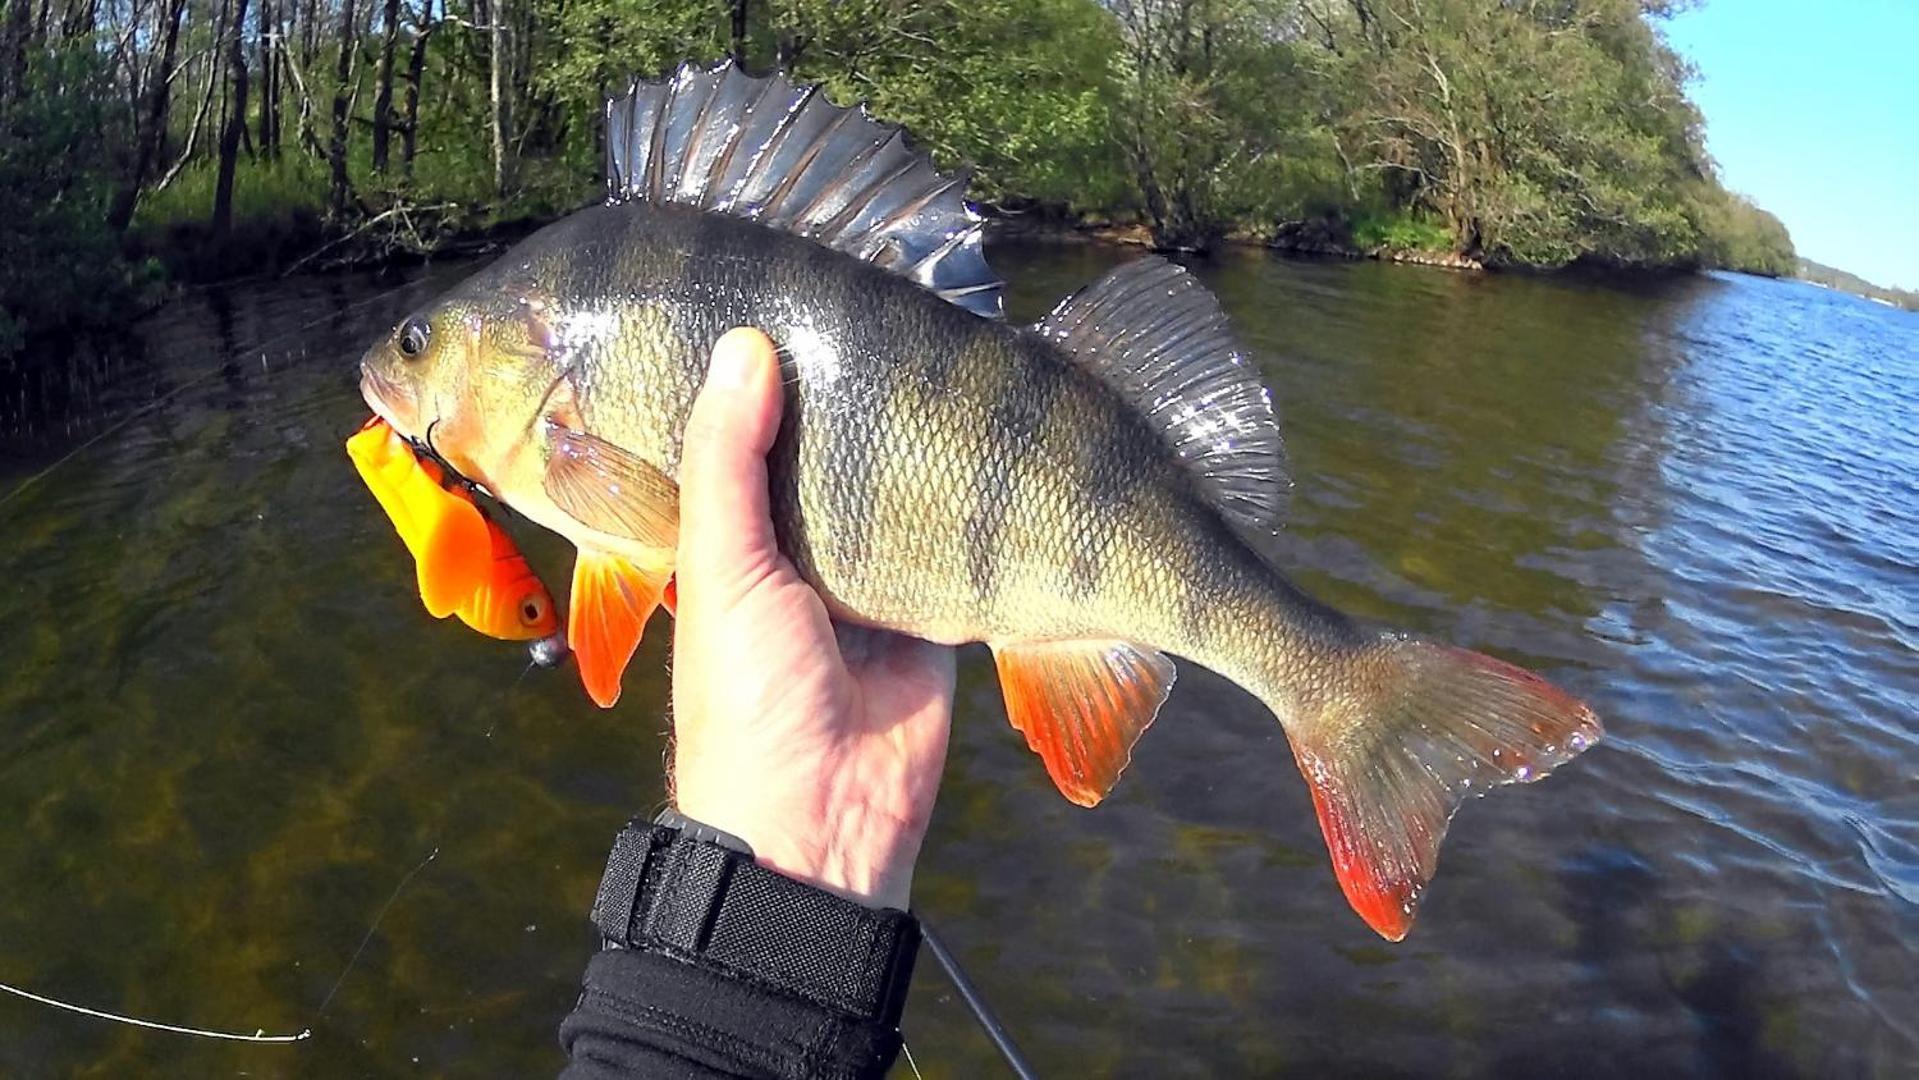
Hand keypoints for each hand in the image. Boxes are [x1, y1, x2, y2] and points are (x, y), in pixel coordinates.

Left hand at [668, 328, 954, 910]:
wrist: (822, 825)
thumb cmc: (745, 703)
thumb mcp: (721, 572)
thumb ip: (728, 462)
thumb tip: (744, 344)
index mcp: (722, 537)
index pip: (735, 435)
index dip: (753, 375)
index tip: (785, 293)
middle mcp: (792, 548)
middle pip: (823, 452)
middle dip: (851, 395)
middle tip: (890, 305)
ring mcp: (865, 576)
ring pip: (890, 487)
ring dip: (913, 440)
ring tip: (947, 344)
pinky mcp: (934, 607)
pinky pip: (954, 542)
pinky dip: (971, 504)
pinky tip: (993, 432)